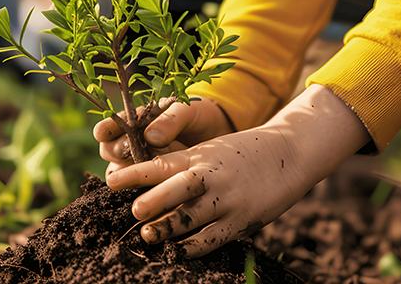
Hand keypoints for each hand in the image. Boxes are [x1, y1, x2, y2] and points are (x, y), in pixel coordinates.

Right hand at [94, 97, 234, 177]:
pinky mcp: (155, 182)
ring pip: (119, 171)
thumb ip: (170, 119)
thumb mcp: (187, 110)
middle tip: (127, 150)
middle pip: (109, 150)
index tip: (102, 132)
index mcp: (136, 120)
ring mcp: (143, 163)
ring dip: (124, 172)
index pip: (111, 124)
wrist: (221, 135)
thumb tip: (150, 137)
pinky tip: (147, 191)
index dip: (104, 129)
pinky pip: (140, 188)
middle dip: (114, 150)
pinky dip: (139, 189)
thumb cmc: (199, 116)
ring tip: (135, 172)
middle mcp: (134, 142)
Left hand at [106, 85, 368, 256]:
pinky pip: (213, 238)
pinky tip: (178, 252)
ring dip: (168, 229)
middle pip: (177, 189)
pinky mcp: (241, 220)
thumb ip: (183, 163)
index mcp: (199, 155)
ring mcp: (227, 199)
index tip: (111, 181)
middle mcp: (211, 176)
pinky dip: (193, 248)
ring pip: (192, 218)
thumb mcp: (210, 149)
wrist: (288, 154)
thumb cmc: (240, 152)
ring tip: (148, 236)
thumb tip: (147, 182)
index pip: (161, 163)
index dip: (135, 173)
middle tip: (135, 211)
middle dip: (154, 201)